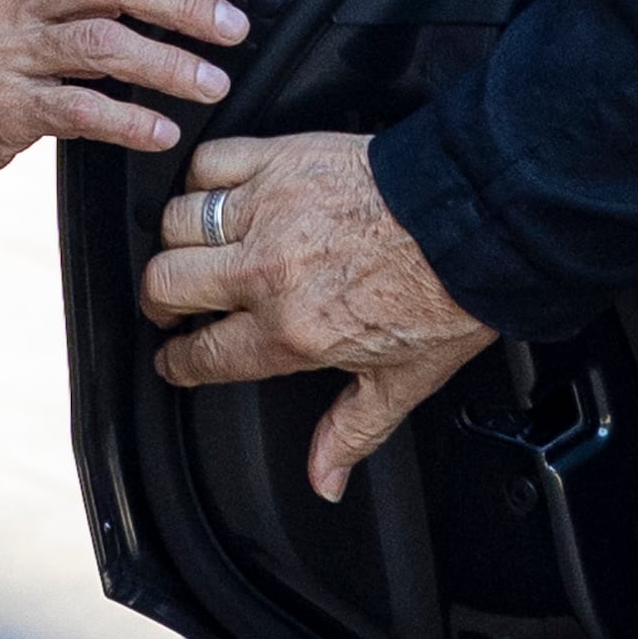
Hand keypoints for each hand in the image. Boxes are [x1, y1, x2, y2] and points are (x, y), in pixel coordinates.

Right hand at [142, 133, 498, 500]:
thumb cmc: (447, 292)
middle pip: (167, 284)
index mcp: (291, 332)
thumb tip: (324, 481)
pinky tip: (214, 191)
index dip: (176, 361)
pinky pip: (209, 161)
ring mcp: (268, 210)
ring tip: (193, 248)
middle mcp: (267, 272)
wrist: (477, 217)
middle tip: (171, 303)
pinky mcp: (280, 158)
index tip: (174, 356)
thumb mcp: (402, 381)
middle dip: (160, 301)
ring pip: (177, 222)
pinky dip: (201, 175)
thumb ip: (351, 432)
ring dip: (178, 238)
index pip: (201, 354)